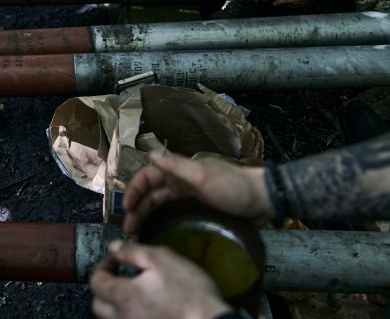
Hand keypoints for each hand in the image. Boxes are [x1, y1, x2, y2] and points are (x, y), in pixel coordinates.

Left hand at [90, 240, 230, 318]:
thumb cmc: (187, 289)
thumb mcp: (160, 259)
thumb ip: (132, 252)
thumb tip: (113, 247)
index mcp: (123, 296)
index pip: (96, 281)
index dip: (103, 265)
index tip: (116, 258)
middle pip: (98, 304)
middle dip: (104, 286)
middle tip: (120, 274)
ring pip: (112, 318)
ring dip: (116, 302)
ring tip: (135, 289)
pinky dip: (129, 314)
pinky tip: (146, 306)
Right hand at [122, 152, 273, 237]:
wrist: (263, 201)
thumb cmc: (234, 187)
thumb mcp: (203, 177)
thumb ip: (176, 166)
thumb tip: (150, 153)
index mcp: (181, 171)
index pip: (149, 176)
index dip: (135, 189)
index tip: (126, 209)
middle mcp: (182, 181)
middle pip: (152, 192)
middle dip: (137, 208)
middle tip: (128, 230)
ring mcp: (191, 196)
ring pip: (161, 204)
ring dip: (147, 216)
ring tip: (138, 235)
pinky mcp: (200, 209)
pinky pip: (174, 214)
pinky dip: (162, 221)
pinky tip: (159, 234)